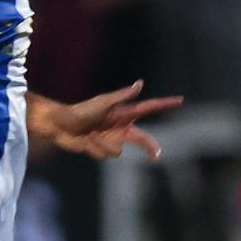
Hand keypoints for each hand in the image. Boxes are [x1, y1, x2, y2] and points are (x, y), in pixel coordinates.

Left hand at [32, 82, 181, 160]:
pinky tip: (86, 143)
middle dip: (149, 147)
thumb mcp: (103, 103)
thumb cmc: (81, 111)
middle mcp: (120, 126)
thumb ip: (123, 96)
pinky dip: (96, 150)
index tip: (180, 100)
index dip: (164, 104)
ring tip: (91, 135)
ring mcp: (111, 139)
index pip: (149, 107)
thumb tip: (140, 83)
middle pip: (142, 138)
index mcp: (123, 113)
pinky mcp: (100, 149)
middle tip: (156, 156)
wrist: (60, 126)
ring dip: (104, 145)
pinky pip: (105, 156)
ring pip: (118, 151)